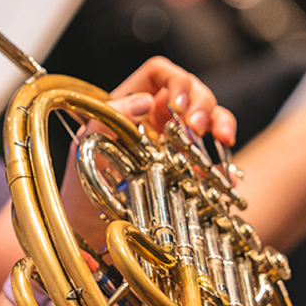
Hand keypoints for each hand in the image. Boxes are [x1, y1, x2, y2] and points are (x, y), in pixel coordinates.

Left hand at [57, 57, 236, 246]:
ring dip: (221, 121)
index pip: (159, 73)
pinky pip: (214, 158)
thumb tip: (144, 102)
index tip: (178, 105)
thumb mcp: (87, 149)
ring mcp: (174, 142)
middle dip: (202, 102)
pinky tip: (226, 174)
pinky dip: (225, 162)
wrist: (88, 232)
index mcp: (131, 103)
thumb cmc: (79, 188)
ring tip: (223, 139)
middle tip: (197, 127)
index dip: (174, 81)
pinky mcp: (188, 169)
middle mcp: (155, 117)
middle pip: (191, 90)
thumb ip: (110, 118)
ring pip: (210, 116)